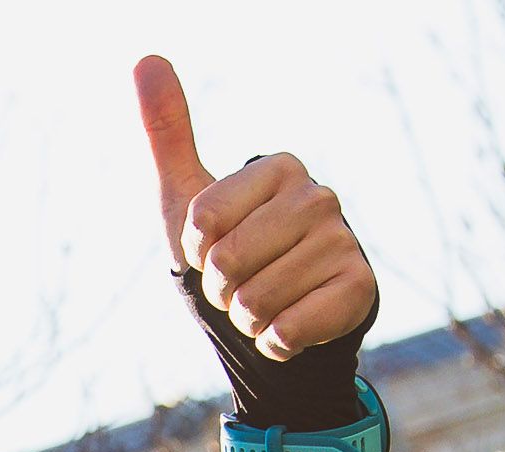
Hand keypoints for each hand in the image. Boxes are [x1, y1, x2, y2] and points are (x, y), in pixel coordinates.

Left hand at [135, 55, 376, 360]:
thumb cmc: (226, 251)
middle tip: (240, 282)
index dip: (195, 252)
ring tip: (266, 302)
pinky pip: (288, 331)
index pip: (201, 222)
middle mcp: (320, 196)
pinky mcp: (359, 288)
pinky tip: (290, 326)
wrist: (277, 315)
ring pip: (256, 303)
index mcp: (279, 167)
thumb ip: (167, 131)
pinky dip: (276, 341)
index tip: (212, 248)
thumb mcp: (185, 197)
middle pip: (228, 265)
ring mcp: (344, 241)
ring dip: (247, 318)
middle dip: (220, 291)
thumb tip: (145, 57)